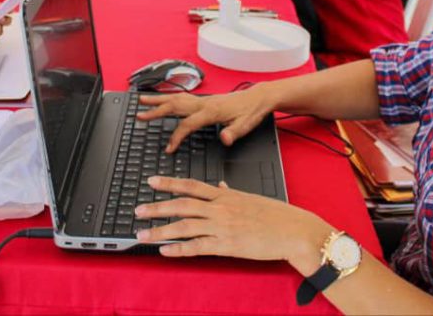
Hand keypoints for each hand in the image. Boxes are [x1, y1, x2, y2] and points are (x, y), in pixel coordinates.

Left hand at [134, 177, 332, 274]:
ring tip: (143, 234)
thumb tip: (221, 186)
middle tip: (138, 210)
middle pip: (182, 205)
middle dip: (157, 207)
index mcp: (225, 195)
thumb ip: (231, 192)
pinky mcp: (227, 245)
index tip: (151, 181)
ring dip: (160, 230)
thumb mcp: (251, 197)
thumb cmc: (275, 215)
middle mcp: (220, 208)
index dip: (169, 183)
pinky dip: (179, 249)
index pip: (191, 186)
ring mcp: (223, 226)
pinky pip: (198, 247)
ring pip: (184, 226)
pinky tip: (165, 251)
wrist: (293, 230)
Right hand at [137, 86, 274, 152]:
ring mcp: (203, 100)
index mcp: (211, 111)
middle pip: (174, 105)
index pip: (187, 124)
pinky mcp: (204, 100)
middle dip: (156, 110)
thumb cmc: (251, 112)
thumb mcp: (245, 125)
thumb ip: (233, 133)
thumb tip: (224, 139)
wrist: (258, 98)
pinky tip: (163, 100)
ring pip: (175, 98)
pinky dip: (168, 98)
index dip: (176, 137)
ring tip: (142, 101)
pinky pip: (182, 97)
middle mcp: (204, 103)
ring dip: (158, 100)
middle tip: (139, 115)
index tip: (168, 148)